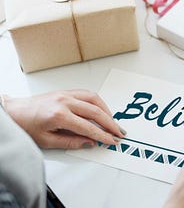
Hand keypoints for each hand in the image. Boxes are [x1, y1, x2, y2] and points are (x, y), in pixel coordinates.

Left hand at [3, 90, 124, 148]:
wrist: (14, 111)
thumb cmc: (26, 125)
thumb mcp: (47, 141)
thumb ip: (70, 142)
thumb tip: (89, 142)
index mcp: (59, 115)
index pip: (88, 127)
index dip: (103, 135)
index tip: (112, 140)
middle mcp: (64, 101)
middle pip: (95, 111)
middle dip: (110, 123)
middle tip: (119, 132)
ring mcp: (66, 94)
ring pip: (94, 99)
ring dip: (107, 111)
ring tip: (113, 122)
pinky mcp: (66, 91)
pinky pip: (87, 94)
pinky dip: (98, 102)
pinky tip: (102, 109)